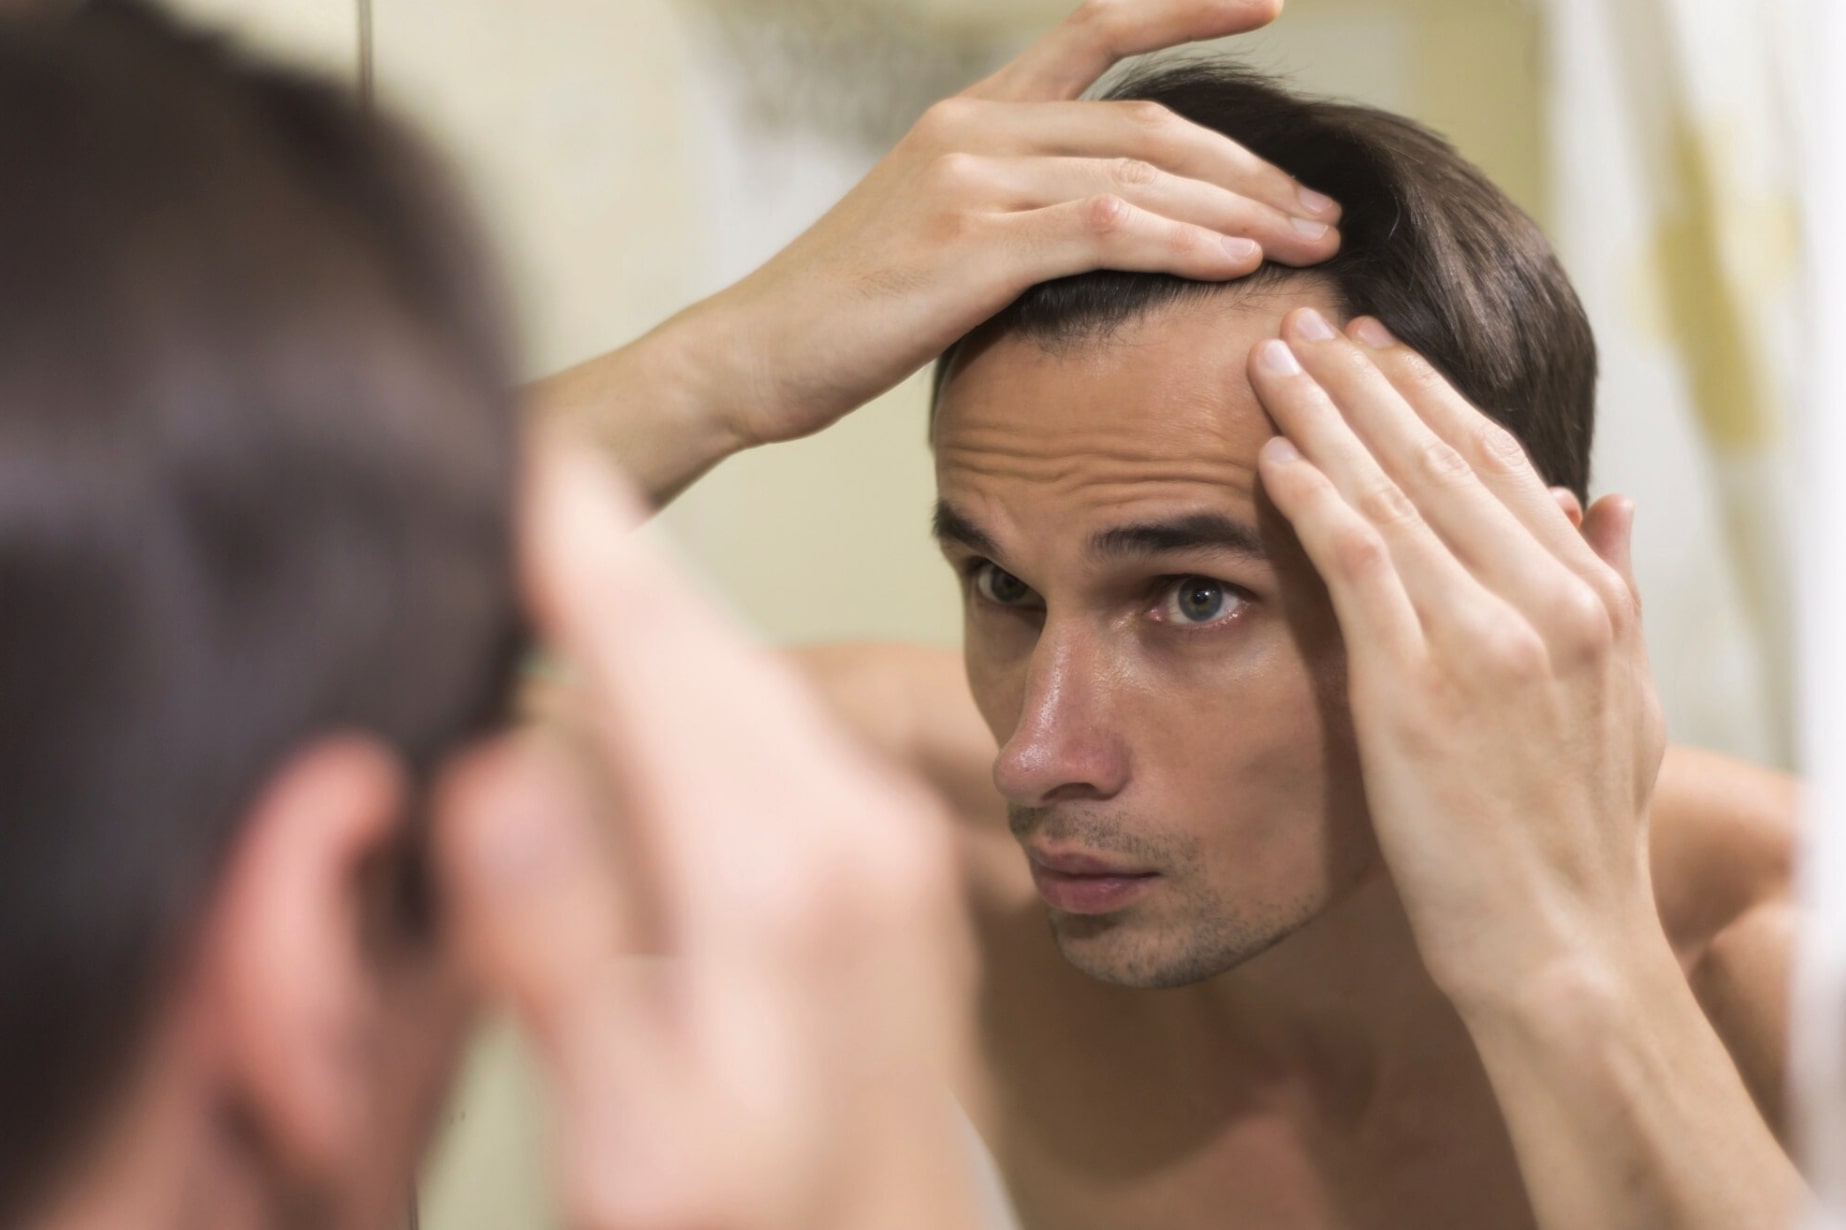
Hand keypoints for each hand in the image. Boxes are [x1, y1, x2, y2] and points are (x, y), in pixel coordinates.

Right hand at [432, 445, 975, 1229]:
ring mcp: (879, 835)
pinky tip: (645, 675)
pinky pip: (773, 726)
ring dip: (651, 610)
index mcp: (779, 872)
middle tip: (518, 464)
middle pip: (703, 642)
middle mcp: (850, 825)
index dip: (573, 546)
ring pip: (740, 674)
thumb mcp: (634, 1130)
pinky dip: (694, 680)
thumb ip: (565, 949)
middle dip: (604, 553)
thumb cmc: (752, 1222)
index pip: (658, 652)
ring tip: (560, 537)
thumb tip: (496, 766)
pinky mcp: (881, 854)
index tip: (511, 447)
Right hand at [541, 0, 1342, 503]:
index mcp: (970, 114)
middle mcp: (975, 127)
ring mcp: (970, 180)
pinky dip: (1180, 243)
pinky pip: (1103, 230)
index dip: (1187, 8)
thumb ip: (1014, 211)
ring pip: (1140, 174)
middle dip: (1251, 167)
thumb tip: (1100, 234)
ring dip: (1239, 210)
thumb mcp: (933, 235)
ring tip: (1309, 243)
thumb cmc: (845, 313)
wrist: (751, 355)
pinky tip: (1236, 264)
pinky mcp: (968, 247)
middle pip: (1150, 123)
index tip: (1269, 5)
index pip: (1096, 30)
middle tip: (1321, 209)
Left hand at [1247, 308, 1667, 1009]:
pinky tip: (1271, 451)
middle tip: (1308, 319)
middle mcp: (1546, 600)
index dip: (1430, 396)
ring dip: (1326, 414)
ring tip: (1273, 357)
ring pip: (1396, 491)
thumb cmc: (1579, 833)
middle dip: (1367, 380)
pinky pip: (1359, 561)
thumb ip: (1615, 592)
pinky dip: (1314, 496)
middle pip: (1441, 456)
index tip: (1379, 349)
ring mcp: (1486, 638)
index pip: (1499, 465)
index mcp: (1590, 599)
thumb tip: (1605, 499)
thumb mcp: (1627, 703)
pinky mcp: (1419, 684)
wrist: (1562, 944)